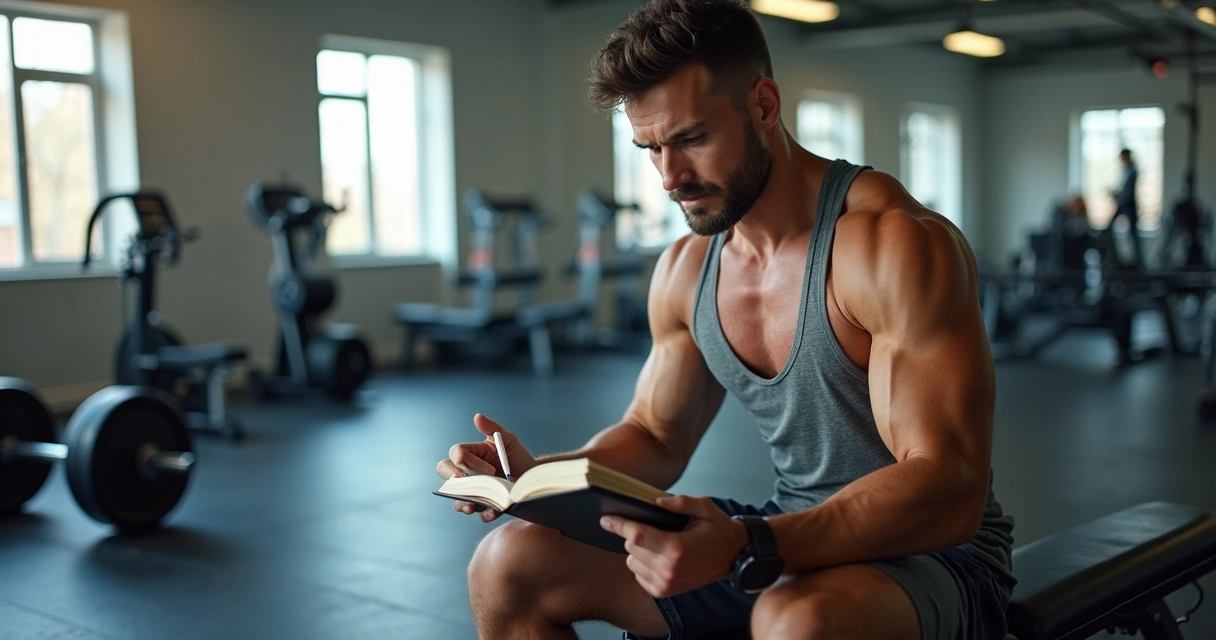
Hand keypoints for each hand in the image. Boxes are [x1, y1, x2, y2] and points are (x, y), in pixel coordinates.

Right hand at [435, 414, 537, 522]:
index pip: (457, 454)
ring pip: (456, 497)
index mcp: (470, 454)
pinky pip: (478, 512)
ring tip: (472, 506)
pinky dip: (484, 513)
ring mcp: (473, 490)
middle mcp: (466, 472)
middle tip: (463, 482)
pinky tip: (493, 512)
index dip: (466, 460)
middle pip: (445, 472)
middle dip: (451, 477)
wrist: (532, 477)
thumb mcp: (508, 440)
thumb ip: (492, 428)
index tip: (489, 469)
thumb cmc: (516, 456)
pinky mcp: (483, 506)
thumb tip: (477, 417)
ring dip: (462, 501)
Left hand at [600, 495, 749, 597]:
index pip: (637, 535)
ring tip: (660, 542)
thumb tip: (656, 501)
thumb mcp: (705, 507)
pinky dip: (642, 563)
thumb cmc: (719, 530)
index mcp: (677, 548)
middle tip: (653, 527)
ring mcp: (666, 583)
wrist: (734, 556)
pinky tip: (659, 555)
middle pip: (631, 547)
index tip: (606, 518)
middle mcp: (669, 569)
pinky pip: (637, 573)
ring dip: (638, 550)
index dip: (619, 525)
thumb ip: (679, 502)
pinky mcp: (663, 591)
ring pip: (631, 561)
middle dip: (635, 533)